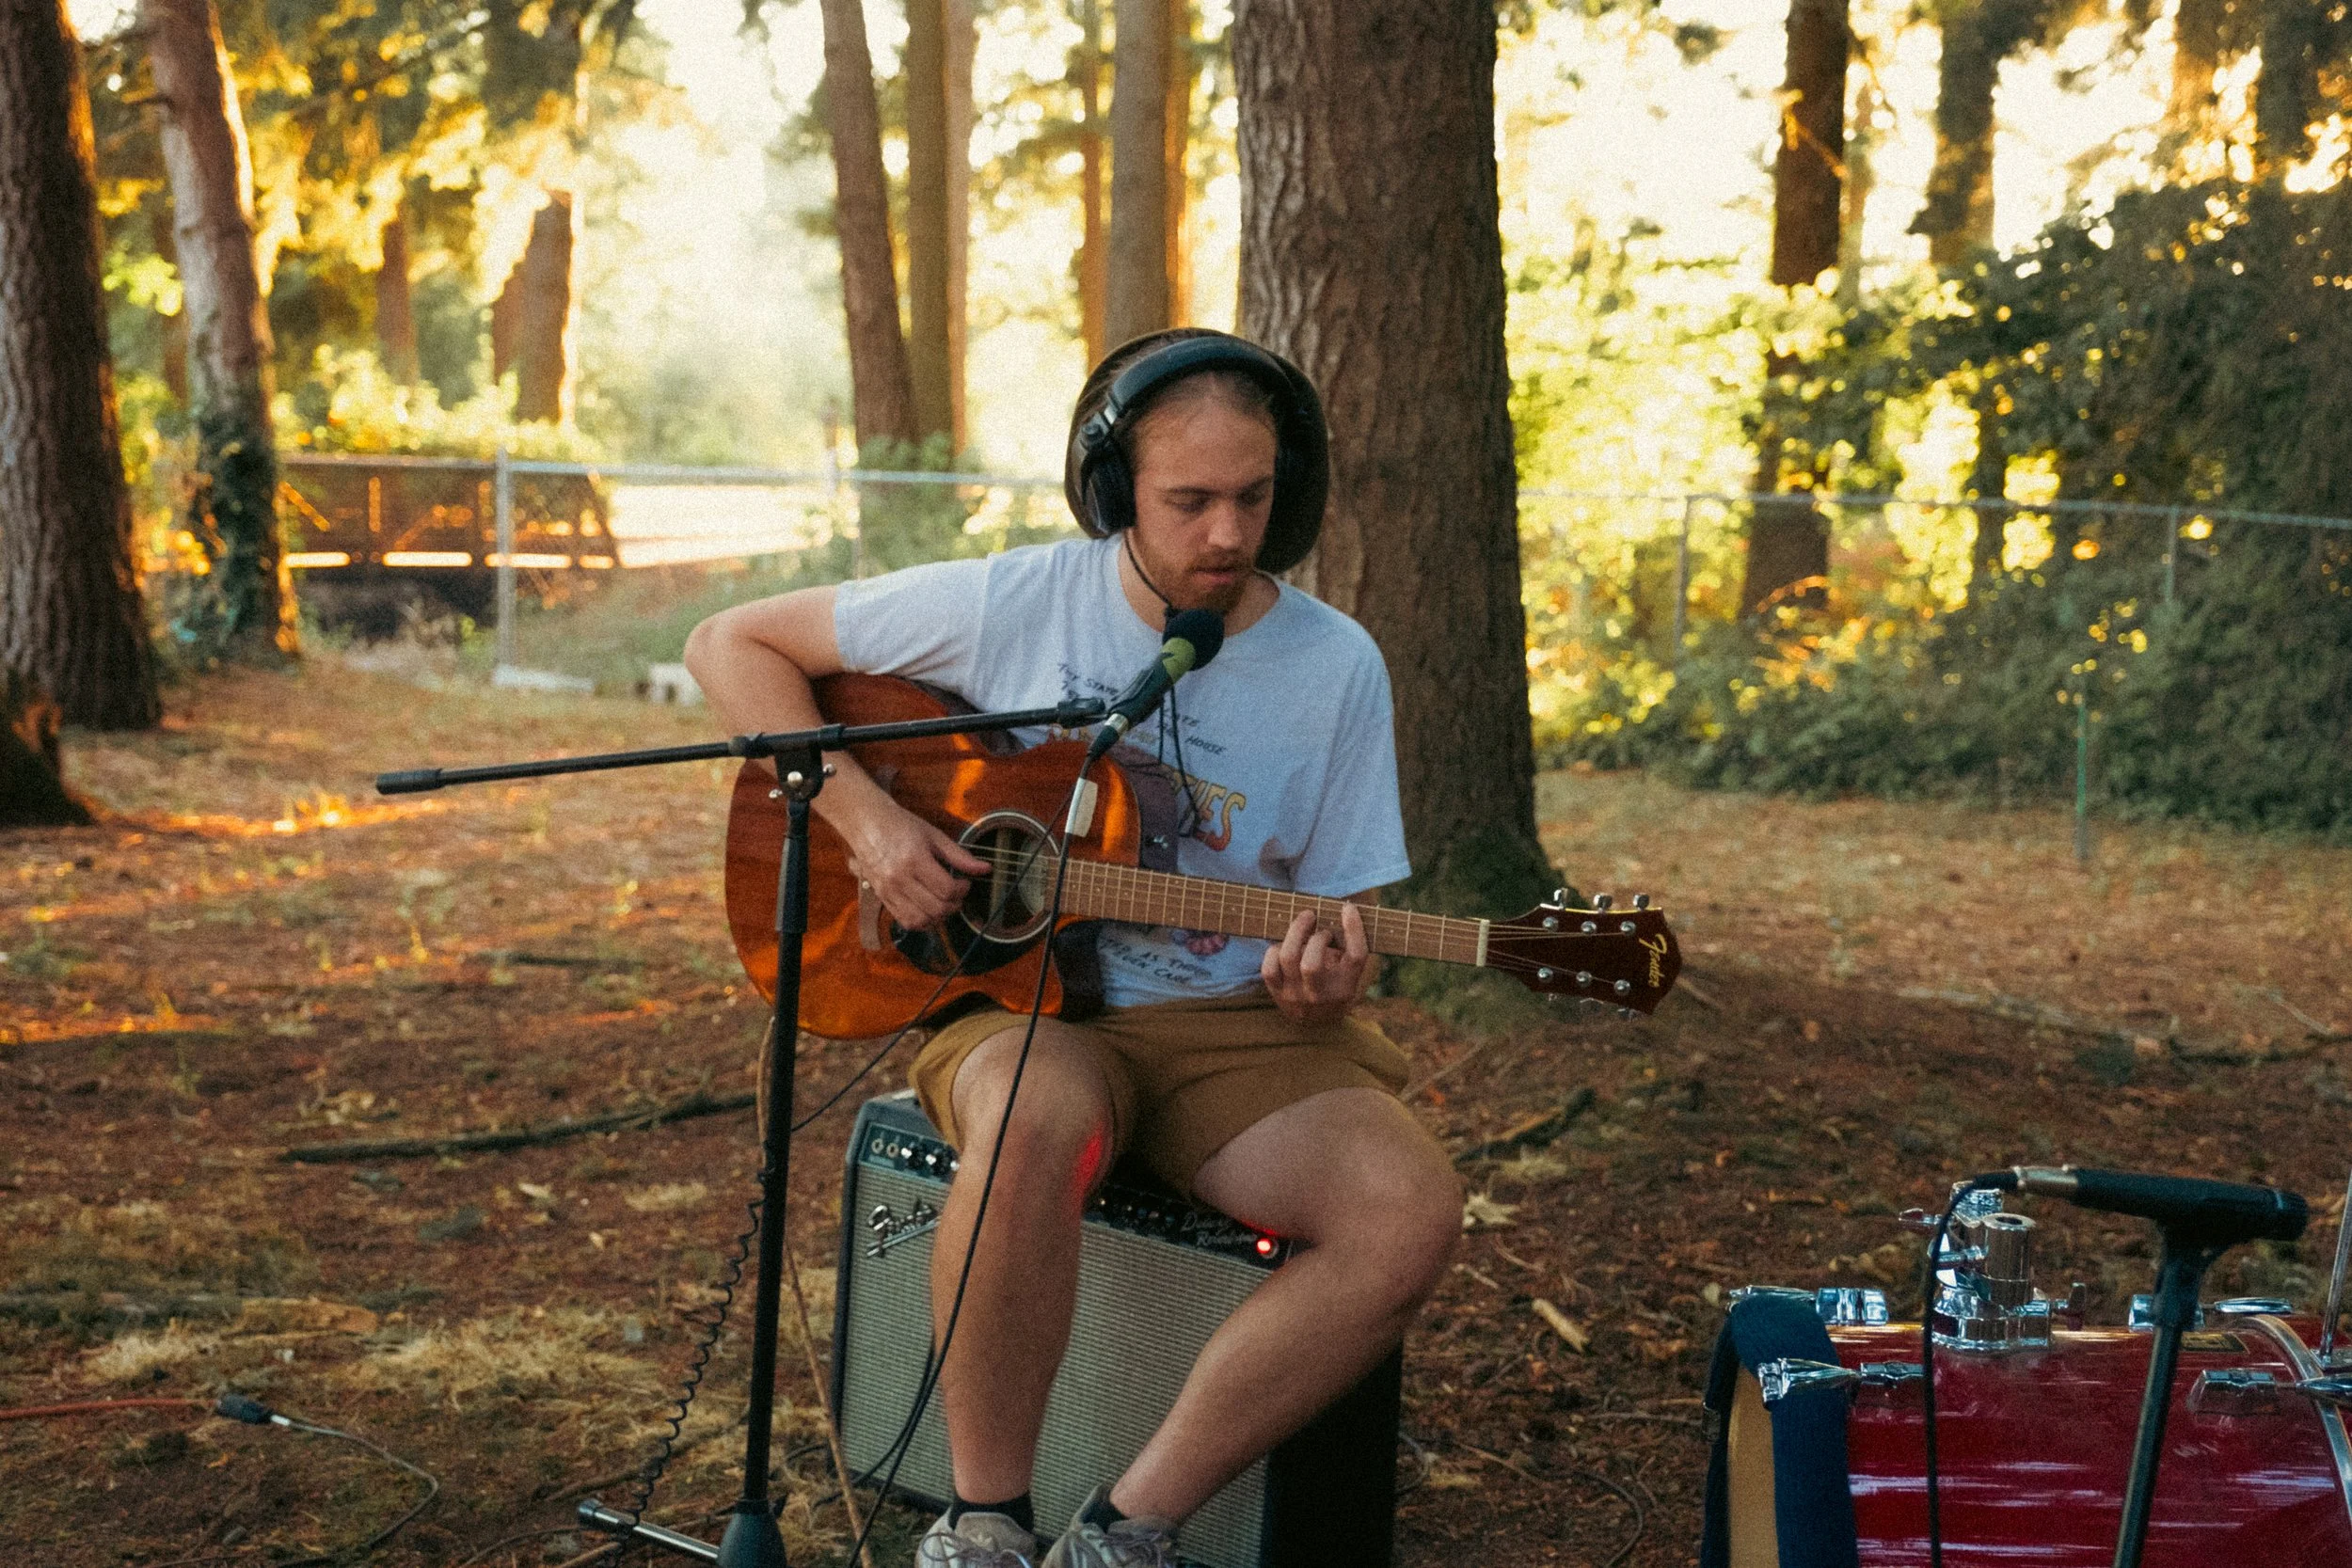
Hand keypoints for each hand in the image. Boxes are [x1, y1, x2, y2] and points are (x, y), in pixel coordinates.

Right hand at [842, 797, 988, 930]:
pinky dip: (922, 922)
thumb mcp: (934, 835)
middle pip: (936, 909)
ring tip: (944, 903)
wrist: (866, 823)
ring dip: (939, 917)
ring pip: (921, 921)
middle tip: (957, 894)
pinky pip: (905, 922)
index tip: (965, 882)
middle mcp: (899, 879)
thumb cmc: (901, 825)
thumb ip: (960, 855)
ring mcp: (888, 891)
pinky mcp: (881, 897)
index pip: (947, 890)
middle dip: (954, 905)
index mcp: (914, 860)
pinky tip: (928, 909)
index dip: (963, 890)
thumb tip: (986, 869)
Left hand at [1261, 902, 1369, 1023]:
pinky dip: (1275, 950)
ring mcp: (1295, 996)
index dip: (1353, 929)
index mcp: (1345, 987)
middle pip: (1311, 964)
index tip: (1348, 908)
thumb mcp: (1350, 970)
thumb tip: (1346, 909)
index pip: (1356, 957)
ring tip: (1303, 923)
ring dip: (1295, 934)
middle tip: (1317, 921)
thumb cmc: (1336, 983)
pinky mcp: (1277, 993)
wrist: (1317, 1021)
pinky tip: (1285, 945)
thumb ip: (1351, 943)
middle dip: (1315, 936)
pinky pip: (1269, 967)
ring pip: (1288, 959)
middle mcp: (1320, 995)